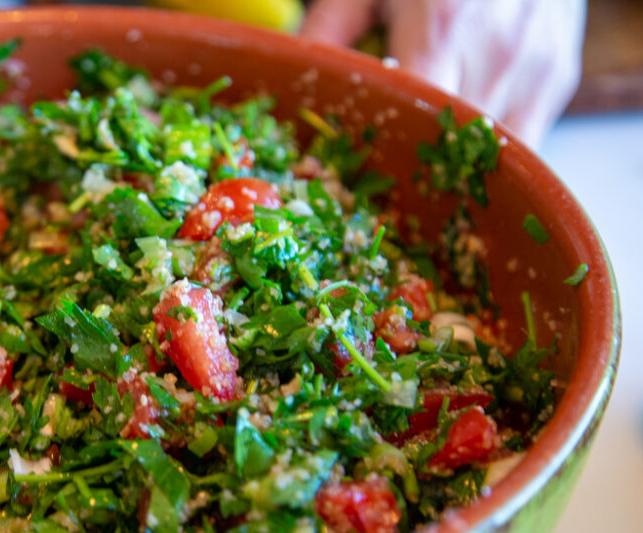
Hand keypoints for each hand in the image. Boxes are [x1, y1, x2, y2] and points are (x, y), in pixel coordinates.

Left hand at [300, 0, 586, 147]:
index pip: (414, 122)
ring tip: (428, 171)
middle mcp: (498, 54)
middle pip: (453, 150)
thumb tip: (293, 73)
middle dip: (419, 171)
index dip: (386, 153)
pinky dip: (493, 153)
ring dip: (461, 171)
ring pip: (496, 157)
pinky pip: (524, 138)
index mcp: (442, 27)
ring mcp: (537, 68)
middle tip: (387, 185)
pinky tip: (464, 145)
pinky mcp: (557, 76)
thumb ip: (331, 28)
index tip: (360, 171)